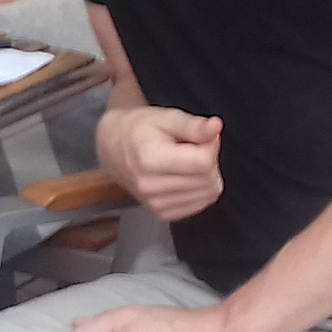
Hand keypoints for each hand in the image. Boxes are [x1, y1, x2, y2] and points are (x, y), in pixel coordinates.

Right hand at [98, 105, 224, 220]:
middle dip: (209, 160)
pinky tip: (186, 176)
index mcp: (150, 159)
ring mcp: (155, 203)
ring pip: (208, 193)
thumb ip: (193, 125)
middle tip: (193, 147)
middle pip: (208, 179)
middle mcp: (150, 186)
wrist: (115, 147)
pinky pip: (200, 204)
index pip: (204, 161)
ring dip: (206, 175)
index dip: (211, 145)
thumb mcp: (166, 117)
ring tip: (187, 161)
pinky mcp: (162, 214)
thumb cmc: (140, 129)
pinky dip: (200, 190)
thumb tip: (216, 127)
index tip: (202, 136)